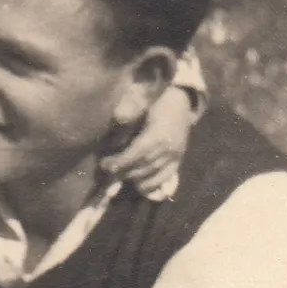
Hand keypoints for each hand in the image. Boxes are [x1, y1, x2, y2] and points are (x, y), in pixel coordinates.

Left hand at [101, 85, 196, 200]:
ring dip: (132, 178)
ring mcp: (175, 157)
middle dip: (122, 171)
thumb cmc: (157, 100)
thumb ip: (129, 116)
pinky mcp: (178, 162)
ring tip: (119, 174)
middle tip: (107, 169)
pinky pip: (163, 180)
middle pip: (142, 168)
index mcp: (159, 135)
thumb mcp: (142, 104)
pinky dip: (149, 186)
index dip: (120, 162)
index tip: (105, 165)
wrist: (181, 102)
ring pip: (151, 177)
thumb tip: (114, 124)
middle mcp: (169, 149)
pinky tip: (136, 185)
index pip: (137, 154)